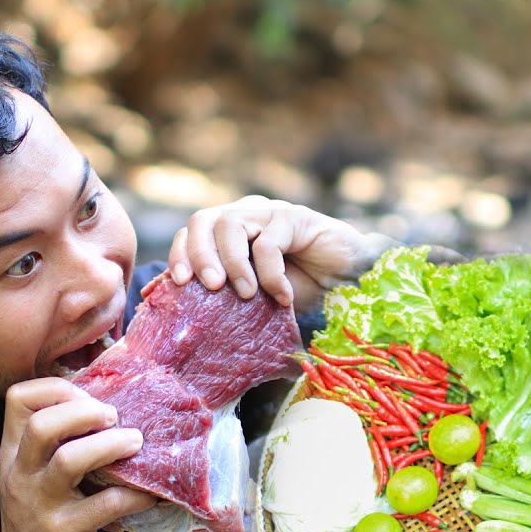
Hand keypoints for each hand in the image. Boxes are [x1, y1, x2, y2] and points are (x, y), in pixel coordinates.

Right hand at [0, 378, 155, 531]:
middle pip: (43, 425)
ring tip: (135, 442)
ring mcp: (41, 505)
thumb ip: (56, 442)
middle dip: (84, 411)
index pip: (17, 399)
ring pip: (70, 460)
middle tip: (113, 416)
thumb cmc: (39, 517)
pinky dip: (134, 495)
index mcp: (13, 453)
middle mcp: (21, 475)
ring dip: (111, 446)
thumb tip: (110, 403)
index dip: (56, 387)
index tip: (87, 395)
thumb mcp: (32, 475)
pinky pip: (105, 505)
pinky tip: (150, 494)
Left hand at [167, 195, 398, 313]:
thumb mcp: (256, 296)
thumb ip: (228, 297)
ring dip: (232, 263)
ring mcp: (270, 212)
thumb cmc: (300, 289)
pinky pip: (268, 242)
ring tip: (245, 294)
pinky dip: (270, 274)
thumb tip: (192, 319)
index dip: (181, 254)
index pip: (192, 231)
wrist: (349, 281)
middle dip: (199, 255)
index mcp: (231, 231)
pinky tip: (282, 296)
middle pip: (203, 220)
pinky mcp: (295, 218)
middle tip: (209, 287)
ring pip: (230, 224)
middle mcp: (247, 214)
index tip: (181, 283)